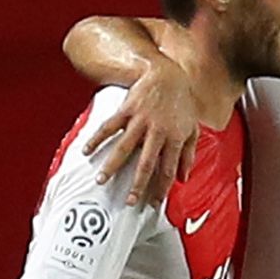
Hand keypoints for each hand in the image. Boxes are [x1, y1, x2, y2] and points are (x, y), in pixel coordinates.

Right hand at [82, 54, 197, 205]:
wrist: (168, 74)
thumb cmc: (182, 103)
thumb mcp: (192, 129)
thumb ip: (188, 155)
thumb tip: (184, 178)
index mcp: (176, 138)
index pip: (168, 170)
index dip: (161, 189)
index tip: (153, 204)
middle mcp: (158, 131)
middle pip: (146, 163)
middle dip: (137, 184)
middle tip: (128, 202)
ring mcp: (141, 120)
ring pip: (124, 147)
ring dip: (112, 165)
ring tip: (101, 180)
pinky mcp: (127, 109)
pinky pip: (109, 126)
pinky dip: (97, 138)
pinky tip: (86, 150)